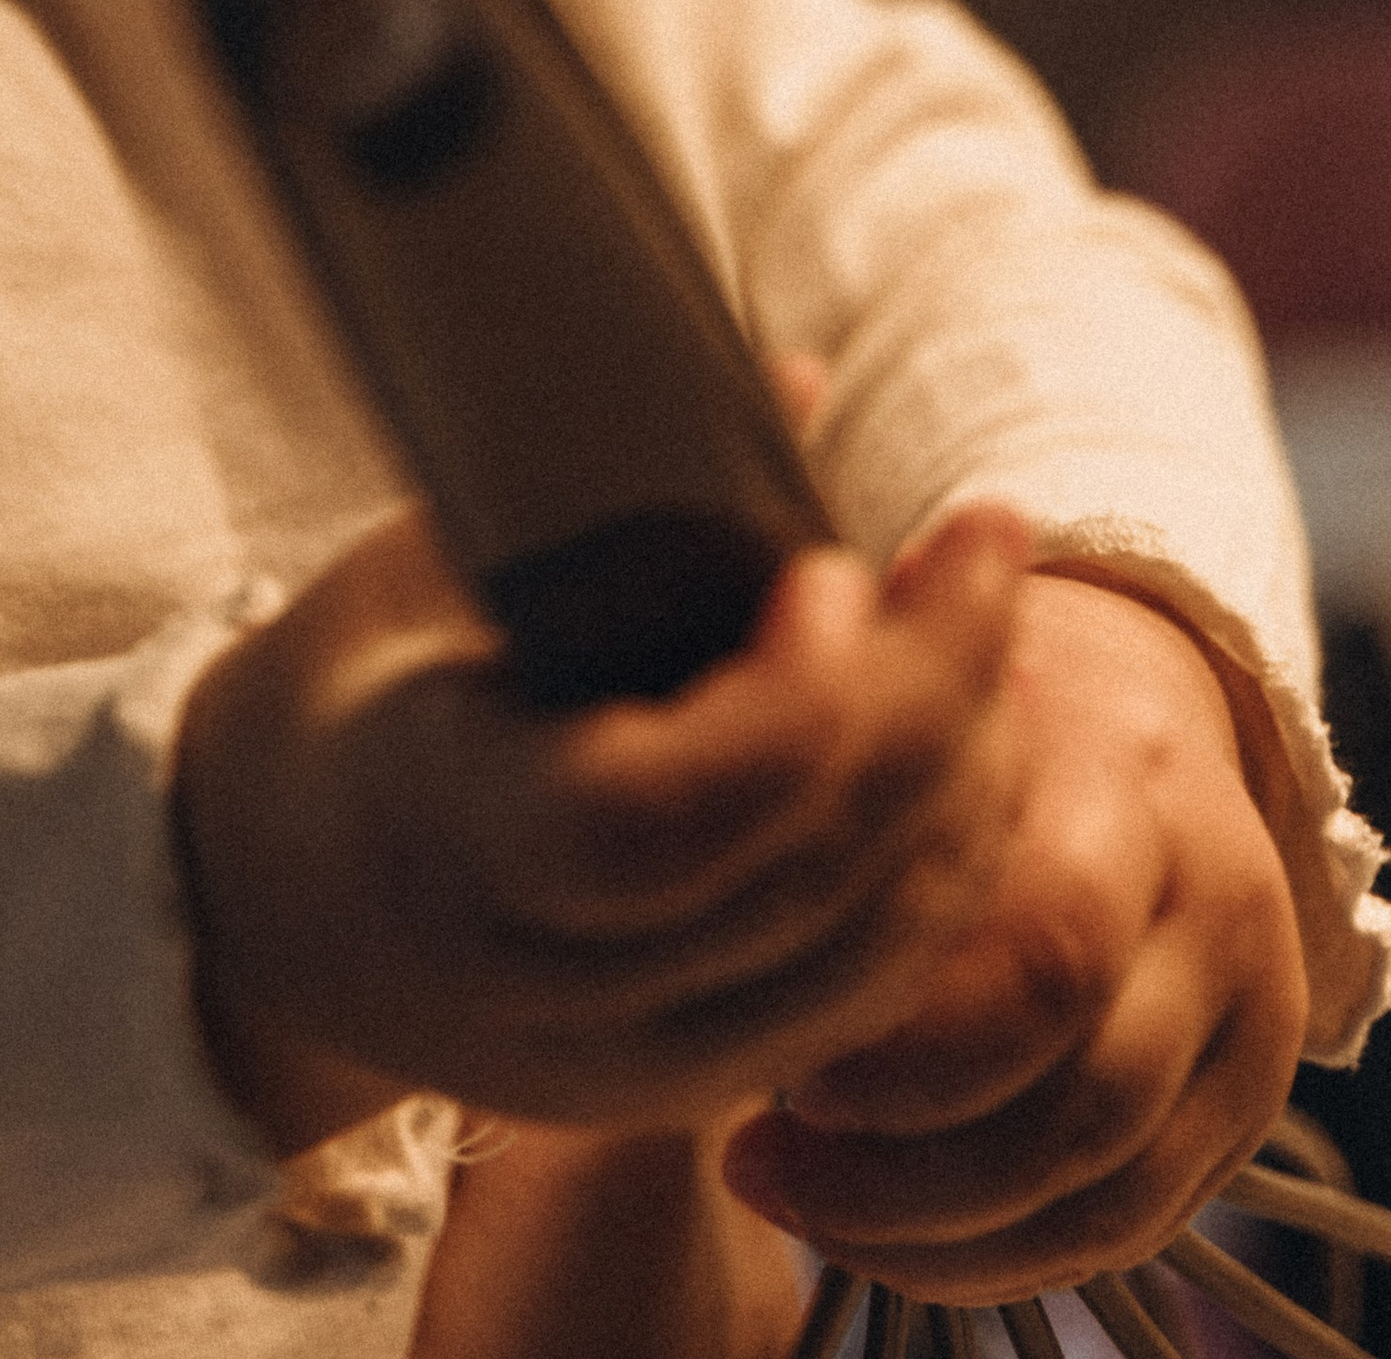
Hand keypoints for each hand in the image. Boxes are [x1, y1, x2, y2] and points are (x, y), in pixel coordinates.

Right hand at [172, 495, 1031, 1151]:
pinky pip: (879, 984)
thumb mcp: (416, 576)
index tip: (830, 567)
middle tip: (981, 537)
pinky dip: (950, 850)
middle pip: (805, 881)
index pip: (652, 824)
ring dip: (972, 769)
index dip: (779, 706)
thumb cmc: (350, 696)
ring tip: (991, 607)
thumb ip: (591, 495)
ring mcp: (637, 1064)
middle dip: (935, 696)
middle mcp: (550, 992)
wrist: (277, 903)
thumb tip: (790, 378)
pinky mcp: (706, 1083)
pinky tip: (974, 726)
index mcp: (440, 844)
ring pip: (875, 945)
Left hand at [722, 573, 1307, 1300]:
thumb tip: (705, 855)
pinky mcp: (1241, 1099)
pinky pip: (1124, 1224)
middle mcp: (1209, 894)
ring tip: (790, 1194)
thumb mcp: (909, 694)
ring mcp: (1244, 1008)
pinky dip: (995, 1255)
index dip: (904, 1039)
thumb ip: (840, 774)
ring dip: (933, 1226)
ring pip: (1106, 1183)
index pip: (1045, 945)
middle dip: (906, 1160)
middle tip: (756, 1153)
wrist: (1132, 716)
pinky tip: (874, 1232)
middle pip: (1084, 1088)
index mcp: (1122, 776)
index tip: (768, 1055)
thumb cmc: (971, 705)